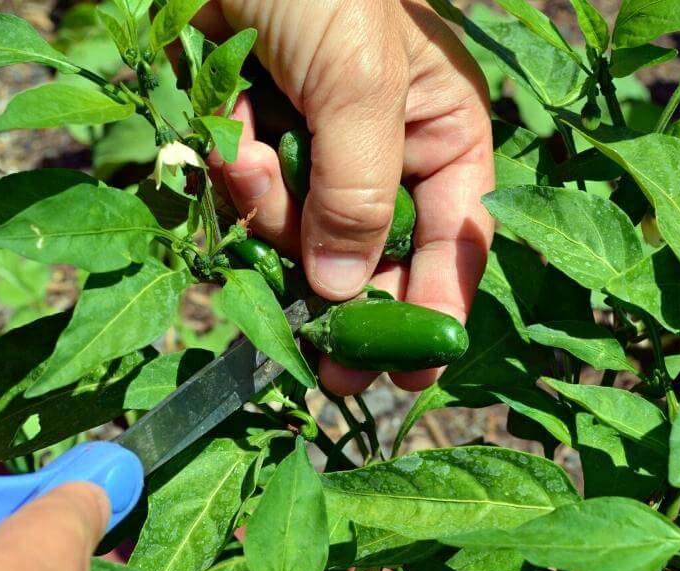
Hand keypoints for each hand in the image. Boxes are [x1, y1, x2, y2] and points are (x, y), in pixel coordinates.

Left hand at [199, 0, 495, 394]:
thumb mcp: (360, 84)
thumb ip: (359, 193)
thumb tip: (342, 293)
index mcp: (440, 129)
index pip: (455, 239)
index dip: (436, 309)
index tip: (414, 378)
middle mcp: (382, 148)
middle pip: (372, 256)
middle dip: (342, 297)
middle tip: (328, 374)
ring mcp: (313, 147)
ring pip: (297, 234)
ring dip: (267, 208)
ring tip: (247, 149)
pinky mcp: (252, 139)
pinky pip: (242, 198)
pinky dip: (228, 174)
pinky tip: (224, 131)